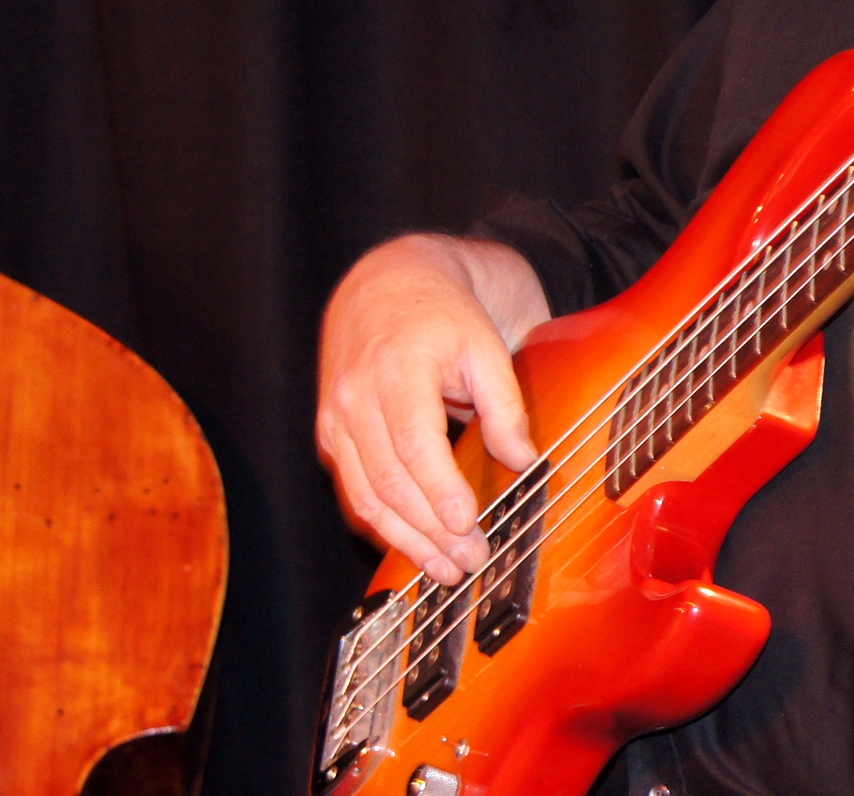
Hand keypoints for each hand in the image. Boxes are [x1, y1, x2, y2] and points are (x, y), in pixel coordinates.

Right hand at [316, 234, 548, 585]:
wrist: (387, 284)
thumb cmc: (443, 314)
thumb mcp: (486, 343)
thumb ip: (505, 403)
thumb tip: (523, 460)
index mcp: (397, 370)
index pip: (414, 446)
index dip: (439, 493)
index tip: (469, 526)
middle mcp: (356, 398)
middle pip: (389, 483)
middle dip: (429, 532)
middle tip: (469, 562)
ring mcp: (337, 419)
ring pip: (365, 497)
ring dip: (404, 540)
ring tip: (445, 569)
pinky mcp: (331, 434)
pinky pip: (353, 490)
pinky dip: (380, 524)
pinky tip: (412, 546)